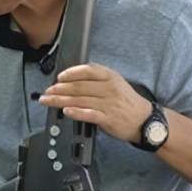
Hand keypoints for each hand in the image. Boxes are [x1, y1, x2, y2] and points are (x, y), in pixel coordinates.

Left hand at [37, 63, 152, 142]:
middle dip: (59, 89)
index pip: (87, 70)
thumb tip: (70, 80)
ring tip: (48, 100)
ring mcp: (108, 104)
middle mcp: (109, 88)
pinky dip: (75, 112)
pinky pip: (88, 114)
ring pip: (79, 100)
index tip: (58, 77)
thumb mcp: (115, 82)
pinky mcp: (108, 118)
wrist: (144, 120)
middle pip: (78, 86)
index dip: (70, 73)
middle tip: (47, 91)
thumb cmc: (126, 101)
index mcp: (110, 76)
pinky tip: (65, 111)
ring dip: (60, 100)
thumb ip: (96, 79)